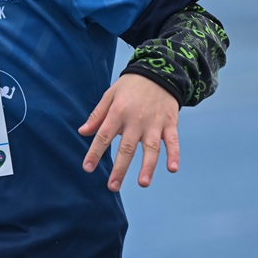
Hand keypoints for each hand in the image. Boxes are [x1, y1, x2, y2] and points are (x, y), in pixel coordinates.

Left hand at [78, 73, 179, 190]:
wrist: (159, 71)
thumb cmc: (131, 86)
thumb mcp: (110, 94)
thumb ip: (97, 115)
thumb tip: (83, 132)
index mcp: (118, 112)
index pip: (104, 135)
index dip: (95, 152)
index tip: (87, 168)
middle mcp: (136, 120)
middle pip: (127, 147)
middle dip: (120, 168)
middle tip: (113, 186)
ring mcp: (155, 123)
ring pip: (151, 148)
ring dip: (148, 166)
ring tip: (143, 183)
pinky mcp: (170, 123)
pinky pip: (173, 141)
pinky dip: (174, 154)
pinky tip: (172, 169)